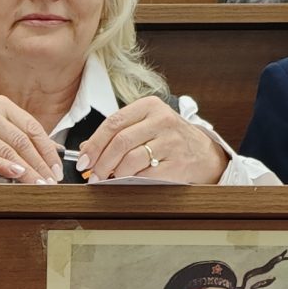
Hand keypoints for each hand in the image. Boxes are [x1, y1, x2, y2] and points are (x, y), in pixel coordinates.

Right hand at [0, 95, 61, 180]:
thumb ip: (22, 137)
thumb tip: (54, 153)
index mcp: (3, 106)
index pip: (32, 128)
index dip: (48, 151)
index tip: (57, 169)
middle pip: (22, 141)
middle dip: (40, 164)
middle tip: (51, 181)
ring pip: (7, 150)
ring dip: (26, 170)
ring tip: (38, 184)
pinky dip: (3, 166)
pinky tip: (16, 174)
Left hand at [75, 95, 226, 181]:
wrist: (204, 153)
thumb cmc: (169, 139)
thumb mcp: (146, 126)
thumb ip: (118, 132)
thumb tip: (85, 149)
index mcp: (150, 106)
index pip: (113, 123)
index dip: (94, 143)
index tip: (83, 159)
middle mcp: (162, 120)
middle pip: (120, 142)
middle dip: (101, 162)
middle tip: (93, 175)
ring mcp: (171, 142)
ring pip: (131, 160)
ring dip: (114, 174)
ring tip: (108, 179)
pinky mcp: (177, 164)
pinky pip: (145, 175)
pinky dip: (131, 181)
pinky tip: (126, 182)